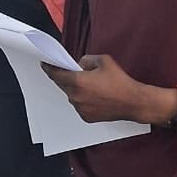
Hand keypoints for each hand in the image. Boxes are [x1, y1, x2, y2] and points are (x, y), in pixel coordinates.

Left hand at [43, 54, 176, 125]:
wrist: (132, 102)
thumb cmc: (119, 81)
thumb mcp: (103, 61)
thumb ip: (86, 59)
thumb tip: (79, 64)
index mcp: (77, 81)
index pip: (56, 74)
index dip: (49, 68)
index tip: (44, 64)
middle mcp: (75, 96)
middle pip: (63, 85)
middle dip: (65, 78)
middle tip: (71, 72)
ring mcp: (80, 108)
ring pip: (71, 96)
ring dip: (75, 90)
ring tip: (88, 85)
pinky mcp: (86, 117)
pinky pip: (79, 105)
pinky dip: (82, 99)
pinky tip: (94, 96)